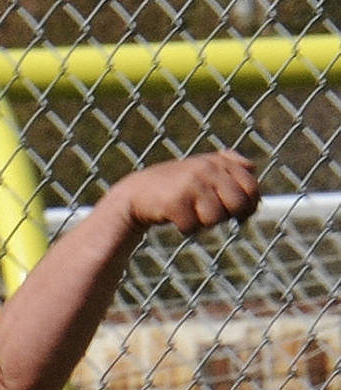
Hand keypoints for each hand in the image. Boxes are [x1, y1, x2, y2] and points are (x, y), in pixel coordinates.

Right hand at [118, 150, 259, 234]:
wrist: (137, 193)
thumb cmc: (176, 186)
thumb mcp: (203, 169)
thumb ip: (229, 165)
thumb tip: (253, 168)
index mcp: (216, 161)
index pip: (251, 185)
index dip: (250, 204)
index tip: (239, 214)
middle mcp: (205, 168)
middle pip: (238, 203)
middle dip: (227, 215)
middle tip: (210, 214)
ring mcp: (190, 183)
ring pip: (216, 218)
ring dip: (203, 223)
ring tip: (189, 212)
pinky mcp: (175, 201)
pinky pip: (193, 227)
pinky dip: (186, 229)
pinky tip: (175, 217)